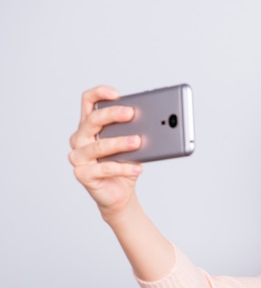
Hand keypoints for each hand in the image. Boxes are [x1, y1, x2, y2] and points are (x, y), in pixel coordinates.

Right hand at [68, 85, 142, 218]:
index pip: (88, 101)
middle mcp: (80, 138)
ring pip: (99, 146)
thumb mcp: (132, 145)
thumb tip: (154, 123)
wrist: (120, 193)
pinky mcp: (82, 175)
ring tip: (138, 141)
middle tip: (132, 113)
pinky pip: (104, 169)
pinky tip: (138, 167)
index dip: (99, 93)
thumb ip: (136, 131)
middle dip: (113, 114)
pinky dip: (124, 168)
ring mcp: (78, 157)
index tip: (117, 94)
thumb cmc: (124, 164)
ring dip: (120, 142)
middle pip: (93, 120)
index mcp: (89, 125)